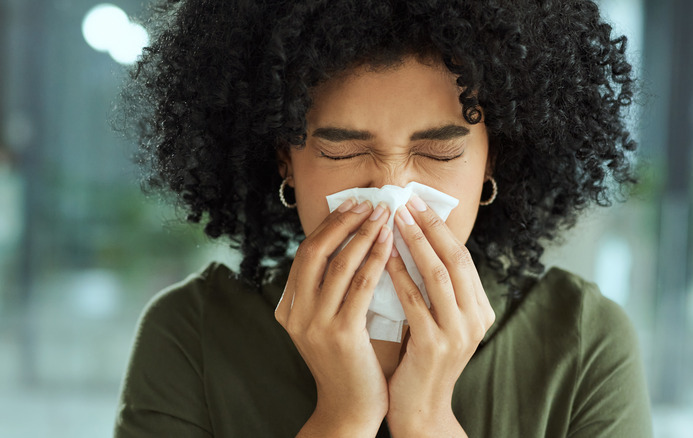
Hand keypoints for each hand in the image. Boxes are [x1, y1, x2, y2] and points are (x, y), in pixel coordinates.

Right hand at [274, 199, 392, 435]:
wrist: (349, 408)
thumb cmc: (348, 362)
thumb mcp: (329, 322)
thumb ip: (333, 290)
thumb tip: (354, 242)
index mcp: (288, 308)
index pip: (305, 254)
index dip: (329, 226)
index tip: (353, 205)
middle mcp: (294, 314)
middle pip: (313, 252)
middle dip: (343, 222)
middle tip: (369, 202)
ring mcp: (313, 325)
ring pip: (337, 265)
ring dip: (363, 235)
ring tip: (384, 215)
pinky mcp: (339, 334)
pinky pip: (359, 287)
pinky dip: (375, 260)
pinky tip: (389, 244)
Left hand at [385, 195, 495, 436]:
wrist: (420, 410)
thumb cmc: (421, 361)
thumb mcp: (439, 321)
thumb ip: (436, 290)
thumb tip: (417, 241)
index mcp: (481, 309)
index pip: (463, 258)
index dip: (440, 227)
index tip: (417, 203)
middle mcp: (477, 319)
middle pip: (455, 258)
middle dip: (430, 225)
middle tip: (406, 200)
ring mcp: (459, 333)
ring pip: (438, 274)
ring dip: (414, 242)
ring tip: (393, 219)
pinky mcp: (435, 345)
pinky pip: (415, 300)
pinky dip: (399, 274)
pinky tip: (383, 255)